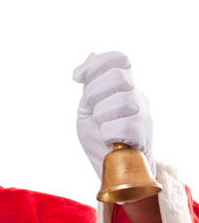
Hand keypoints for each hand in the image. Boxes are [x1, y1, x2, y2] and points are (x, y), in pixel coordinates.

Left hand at [72, 51, 154, 177]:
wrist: (111, 168)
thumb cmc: (99, 137)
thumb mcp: (88, 108)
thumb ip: (90, 85)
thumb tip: (91, 54)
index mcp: (122, 86)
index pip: (119, 59)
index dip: (96, 65)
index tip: (76, 78)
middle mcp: (137, 96)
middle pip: (118, 77)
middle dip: (95, 93)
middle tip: (91, 110)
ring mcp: (143, 115)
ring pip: (121, 101)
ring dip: (102, 116)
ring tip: (103, 128)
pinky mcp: (145, 136)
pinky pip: (124, 127)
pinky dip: (108, 134)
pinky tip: (109, 140)